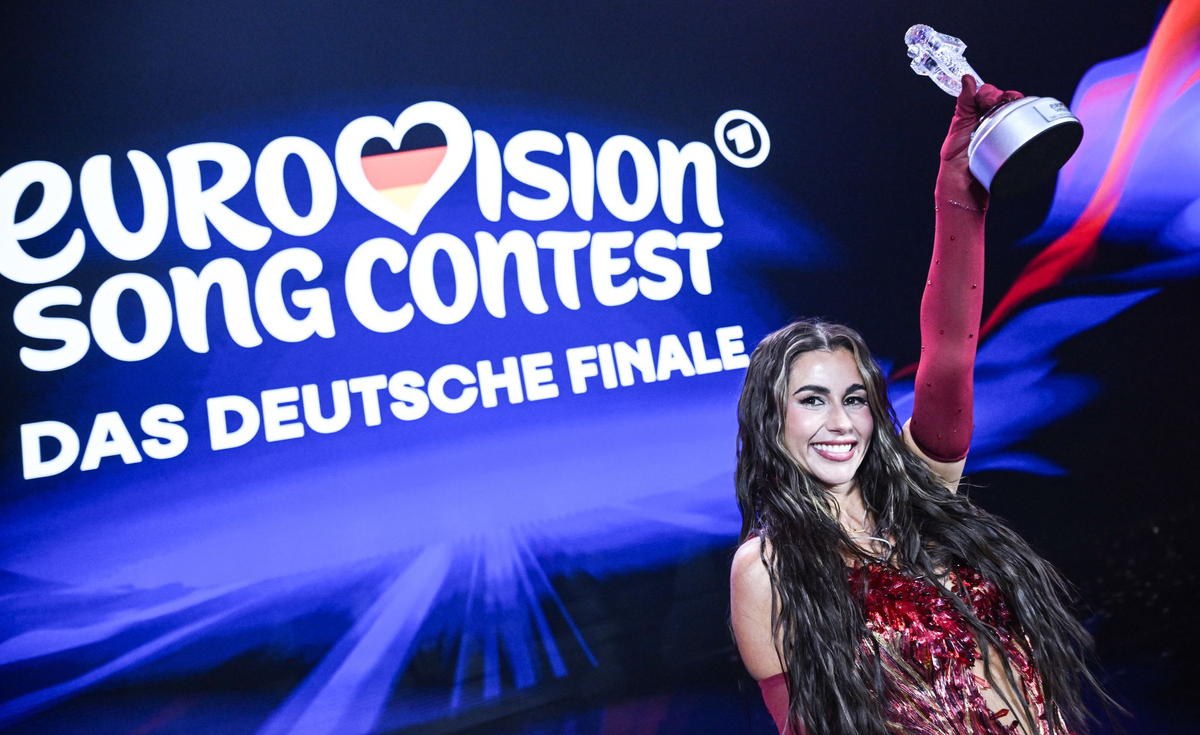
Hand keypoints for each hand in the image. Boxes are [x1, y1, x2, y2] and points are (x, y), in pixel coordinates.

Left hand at [937, 76, 1023, 205]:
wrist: (966, 184)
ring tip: (1013, 103)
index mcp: (975, 115)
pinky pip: (1022, 123)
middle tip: (997, 102)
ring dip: (1015, 101)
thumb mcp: (958, 127)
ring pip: (1013, 107)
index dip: (989, 92)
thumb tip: (967, 79)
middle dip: (1003, 95)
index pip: (986, 94)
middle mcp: (989, 120)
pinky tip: (1027, 112)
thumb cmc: (956, 159)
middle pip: (1002, 98)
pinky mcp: (1011, 141)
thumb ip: (964, 105)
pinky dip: (1026, 114)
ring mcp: (1001, 130)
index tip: (988, 99)